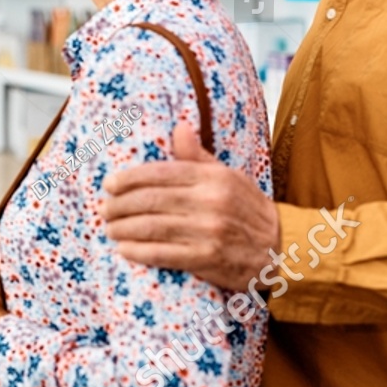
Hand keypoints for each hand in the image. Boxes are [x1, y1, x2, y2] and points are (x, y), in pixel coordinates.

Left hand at [100, 123, 279, 290]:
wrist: (281, 248)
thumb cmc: (248, 209)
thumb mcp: (228, 176)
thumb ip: (198, 156)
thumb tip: (178, 128)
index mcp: (213, 178)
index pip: (161, 173)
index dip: (129, 179)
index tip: (110, 184)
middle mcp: (211, 201)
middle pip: (151, 200)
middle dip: (120, 205)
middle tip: (104, 209)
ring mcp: (209, 231)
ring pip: (153, 227)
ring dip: (124, 229)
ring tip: (110, 229)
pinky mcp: (208, 259)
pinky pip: (164, 254)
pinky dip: (140, 252)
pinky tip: (125, 250)